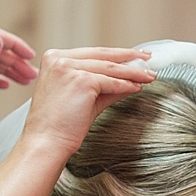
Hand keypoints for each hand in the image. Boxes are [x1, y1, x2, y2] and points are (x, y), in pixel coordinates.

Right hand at [17, 48, 155, 162]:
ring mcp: (69, 68)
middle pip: (103, 55)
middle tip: (148, 59)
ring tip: (149, 76)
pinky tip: (138, 87)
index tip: (133, 56)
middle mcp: (59, 58)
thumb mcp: (84, 98)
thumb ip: (106, 86)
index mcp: (55, 58)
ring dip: (133, 72)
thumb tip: (130, 81)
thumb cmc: (59, 125)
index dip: (116, 54)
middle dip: (129, 57)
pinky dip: (127, 85)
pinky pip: (111, 82)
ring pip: (110, 68)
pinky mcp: (81, 80)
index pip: (92, 53)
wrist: (46, 142)